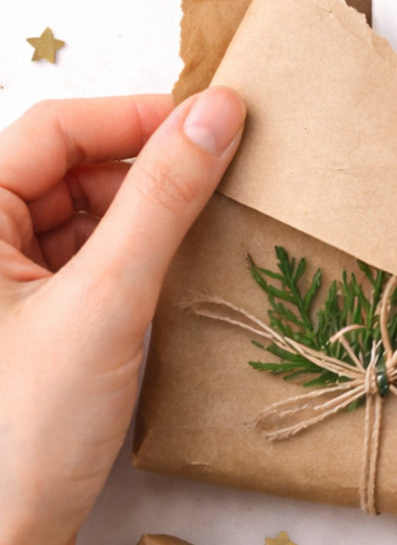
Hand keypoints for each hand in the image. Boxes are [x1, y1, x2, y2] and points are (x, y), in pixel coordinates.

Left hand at [0, 90, 244, 544]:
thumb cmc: (23, 432)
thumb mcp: (107, 299)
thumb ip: (164, 197)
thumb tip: (218, 112)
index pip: (55, 129)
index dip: (136, 116)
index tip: (216, 121)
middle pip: (70, 168)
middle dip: (147, 166)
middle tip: (226, 172)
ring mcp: (6, 288)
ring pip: (85, 215)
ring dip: (148, 212)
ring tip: (212, 222)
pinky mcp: (34, 324)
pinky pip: (92, 261)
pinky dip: (139, 256)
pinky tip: (181, 270)